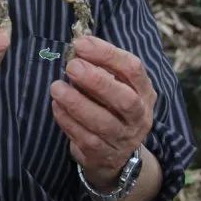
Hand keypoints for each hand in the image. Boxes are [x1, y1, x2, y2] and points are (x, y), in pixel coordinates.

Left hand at [49, 35, 156, 189]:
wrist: (116, 156)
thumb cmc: (110, 109)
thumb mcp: (114, 86)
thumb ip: (99, 68)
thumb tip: (76, 48)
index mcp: (144, 92)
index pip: (133, 69)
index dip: (107, 54)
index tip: (81, 44)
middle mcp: (139, 116)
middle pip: (125, 99)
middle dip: (97, 81)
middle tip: (72, 66)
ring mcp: (124, 139)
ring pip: (103, 122)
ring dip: (77, 103)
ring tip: (56, 87)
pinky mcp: (104, 156)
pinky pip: (86, 138)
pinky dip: (68, 121)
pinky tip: (57, 106)